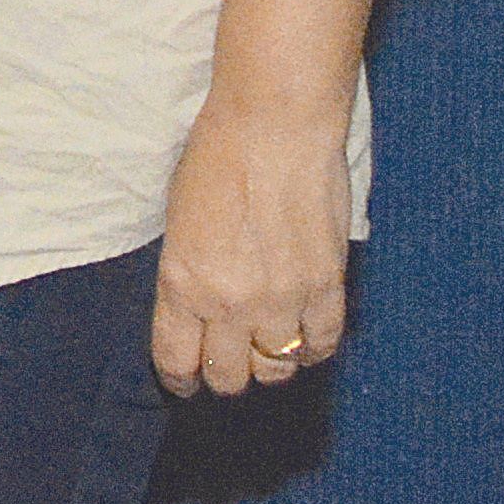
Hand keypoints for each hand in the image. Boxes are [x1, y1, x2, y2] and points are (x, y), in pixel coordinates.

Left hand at [152, 96, 346, 394]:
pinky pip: (322, 343)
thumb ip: (188, 277)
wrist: (274, 124)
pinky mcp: (326, 285)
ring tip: (267, 346)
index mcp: (183, 284)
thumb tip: (198, 313)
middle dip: (225, 374)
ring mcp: (282, 297)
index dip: (181, 379)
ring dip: (270, 362)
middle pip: (230, 376)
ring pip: (277, 367)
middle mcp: (231, 302)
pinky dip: (312, 349)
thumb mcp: (178, 224)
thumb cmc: (217, 159)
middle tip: (229, 361)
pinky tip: (304, 337)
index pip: (177, 361)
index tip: (186, 380)